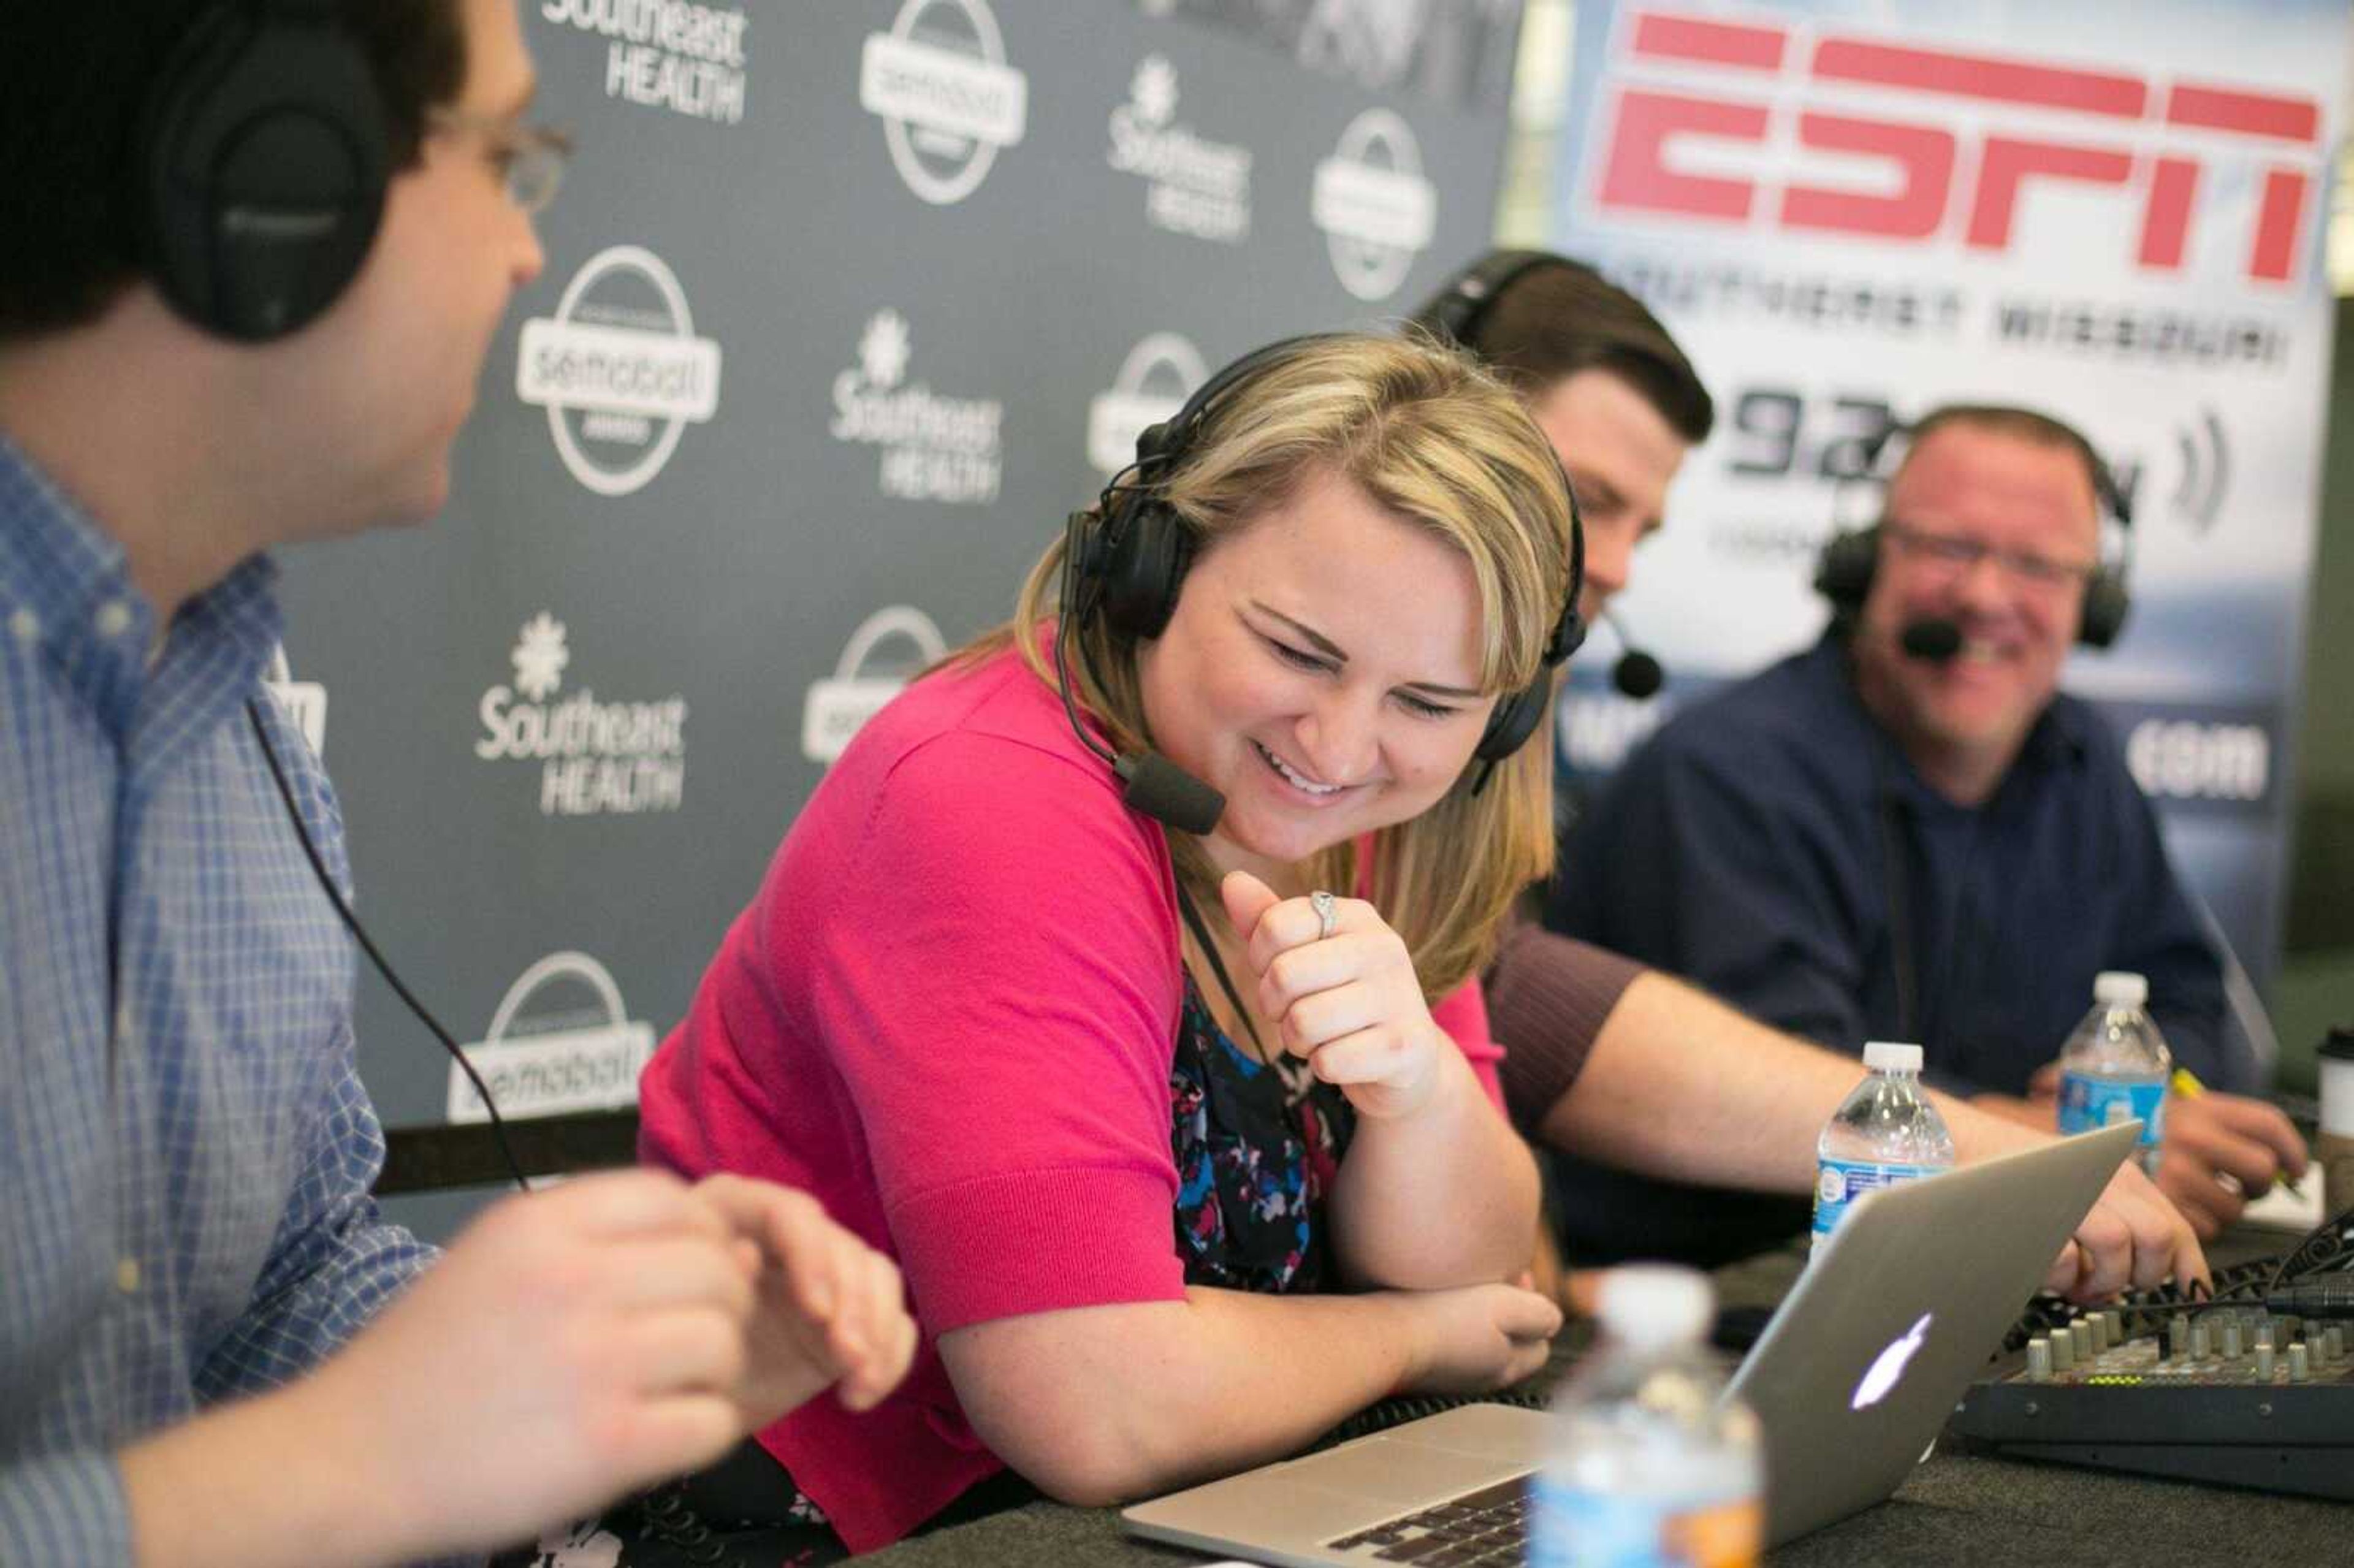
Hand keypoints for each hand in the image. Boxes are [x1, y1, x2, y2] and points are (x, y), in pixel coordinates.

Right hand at [295, 1170, 772, 1554]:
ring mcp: (594, 1363)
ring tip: (678, 1388)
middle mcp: (572, 1281)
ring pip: (725, 1342)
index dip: (702, 1235)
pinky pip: (712, 1422)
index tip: (692, 1268)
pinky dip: (706, 1431)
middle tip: (693, 1336)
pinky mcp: (608, 1444)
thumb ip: (588, 1236)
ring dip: (717, 1371)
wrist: (347, 1459)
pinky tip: (669, 1434)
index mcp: (540, 1225)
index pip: (675, 1199)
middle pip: (716, 1268)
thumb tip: (715, 1239)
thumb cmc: (423, 1364)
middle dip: (722, 1303)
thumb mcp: (491, 1256)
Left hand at [692, 1173, 918, 1420]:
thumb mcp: (674, 1332)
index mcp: (734, 1219)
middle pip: (840, 1244)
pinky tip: (858, 1396)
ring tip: (859, 1385)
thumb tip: (746, 1255)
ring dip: (879, 1330)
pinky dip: (890, 1356)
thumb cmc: (669, 1366)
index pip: (786, 1212)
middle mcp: (784, 1238)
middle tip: (849, 1357)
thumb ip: (706, 1290)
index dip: (810, 1254)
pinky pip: (892, 1321)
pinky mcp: (849, 1317)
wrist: (682, 1416)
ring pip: (876, 1276)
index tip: (818, 1311)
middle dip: (855, 1302)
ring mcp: (821, 1276)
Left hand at [1220, 869, 1446, 1120]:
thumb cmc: (1341, 1000)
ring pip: (1303, 1022)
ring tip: (1322, 1035)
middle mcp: (1384, 948)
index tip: (1278, 972)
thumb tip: (1232, 881)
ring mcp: (1400, 997)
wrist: (1405, 1062)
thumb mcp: (1305, 954)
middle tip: (1296, 1011)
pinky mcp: (1405, 1048)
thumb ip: (1268, 920)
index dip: (1260, 958)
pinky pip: (1329, 1061)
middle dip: (1274, 1005)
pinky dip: (1325, 1068)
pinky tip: (1347, 1057)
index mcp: (1356, 916)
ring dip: (1298, 1040)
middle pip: (1283, 974)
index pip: (1276, 924)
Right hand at [1395, 1283, 1562, 1394]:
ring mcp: (1449, 1376)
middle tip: (1491, 1280)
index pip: (1541, 1345)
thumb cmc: (1442, 1318)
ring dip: (1478, 1318)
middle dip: (1508, 1312)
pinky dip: (1449, 1326)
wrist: (1383, 1336)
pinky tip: (1434, 1306)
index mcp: (1507, 1367)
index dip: (1535, 1309)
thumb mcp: (1505, 1307)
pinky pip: (1448, 1345)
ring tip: (1462, 1290)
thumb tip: (1553, 1320)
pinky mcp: (1421, 1367)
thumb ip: (1539, 1314)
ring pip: (1478, 1344)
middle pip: (1510, 1345)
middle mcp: (1481, 1378)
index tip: (1515, 1278)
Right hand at [2042, 1158, 2208, 1301]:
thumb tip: (2150, 1282)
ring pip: (2117, 1245)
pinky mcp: (2035, 1211)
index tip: (2193, 1296)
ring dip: (2103, 1279)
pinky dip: (2064, 1275)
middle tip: (2119, 1285)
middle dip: (2143, 1275)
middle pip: (2156, 1237)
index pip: (2175, 1226)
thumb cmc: (2028, 1177)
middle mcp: (2102, 1179)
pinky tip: (2053, 1272)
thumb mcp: (2088, 1192)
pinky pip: (2068, 1256)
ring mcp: (2069, 1192)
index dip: (2191, 1268)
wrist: (1967, 1146)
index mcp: (2121, 1176)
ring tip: (2083, 1284)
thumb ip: (2123, 1229)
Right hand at [2153, 1092, 2310, 1238]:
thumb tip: (2285, 1168)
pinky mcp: (2164, 1206)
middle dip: (2259, 1184)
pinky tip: (2183, 1208)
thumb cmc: (2149, 1136)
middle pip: (2263, 1169)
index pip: (2268, 1124)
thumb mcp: (2187, 1114)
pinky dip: (2200, 1224)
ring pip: (2236, 1208)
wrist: (2092, 1148)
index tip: (2295, 1169)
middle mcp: (2191, 1139)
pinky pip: (2207, 1228)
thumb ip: (2232, 1131)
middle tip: (2242, 1185)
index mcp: (2201, 1110)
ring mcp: (2176, 1174)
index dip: (2293, 1150)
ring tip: (2203, 1197)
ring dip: (2226, 1208)